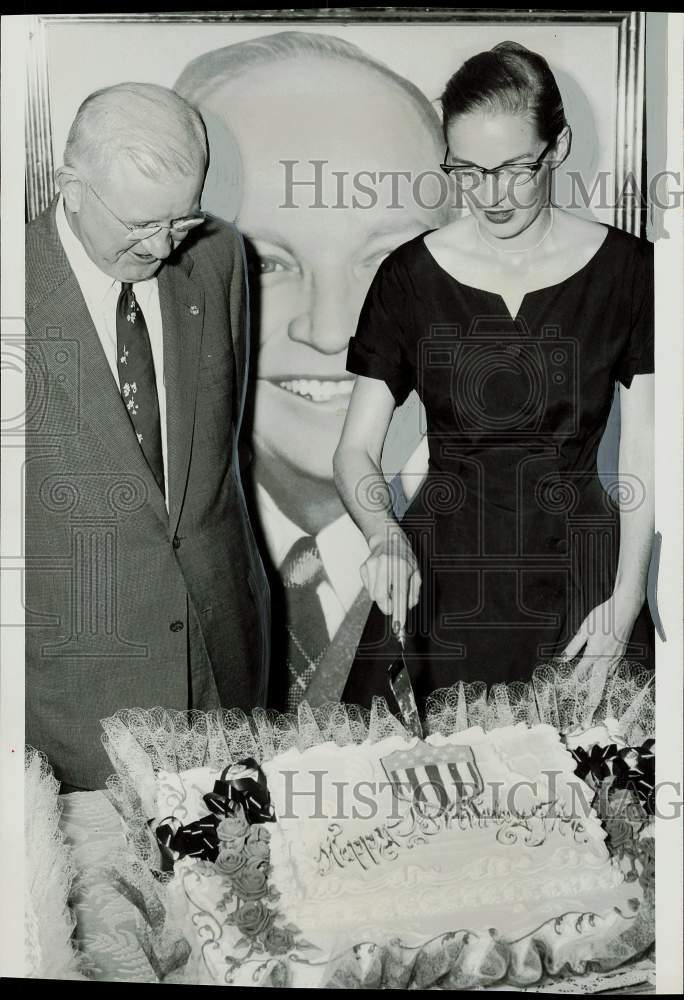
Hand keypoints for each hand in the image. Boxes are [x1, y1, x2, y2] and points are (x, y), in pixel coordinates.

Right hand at [360, 527, 420, 634]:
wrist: (387, 538)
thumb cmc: (405, 557)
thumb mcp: (416, 572)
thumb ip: (414, 592)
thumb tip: (407, 607)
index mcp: (402, 566)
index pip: (400, 593)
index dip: (399, 611)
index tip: (399, 625)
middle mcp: (386, 564)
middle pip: (380, 597)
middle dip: (386, 607)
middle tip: (393, 608)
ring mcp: (372, 565)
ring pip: (373, 595)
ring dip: (381, 597)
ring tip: (389, 586)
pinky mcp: (364, 567)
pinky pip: (368, 588)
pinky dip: (374, 589)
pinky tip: (381, 579)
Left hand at [561, 588, 644, 711]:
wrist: (625, 609)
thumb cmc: (603, 616)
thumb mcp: (584, 629)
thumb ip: (573, 646)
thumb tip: (562, 659)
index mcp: (594, 654)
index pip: (581, 674)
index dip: (573, 682)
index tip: (567, 692)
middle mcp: (605, 660)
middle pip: (597, 686)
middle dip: (590, 703)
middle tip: (585, 718)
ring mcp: (615, 659)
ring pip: (606, 680)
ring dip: (598, 693)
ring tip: (592, 706)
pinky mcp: (621, 656)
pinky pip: (613, 673)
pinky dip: (607, 680)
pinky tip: (603, 683)